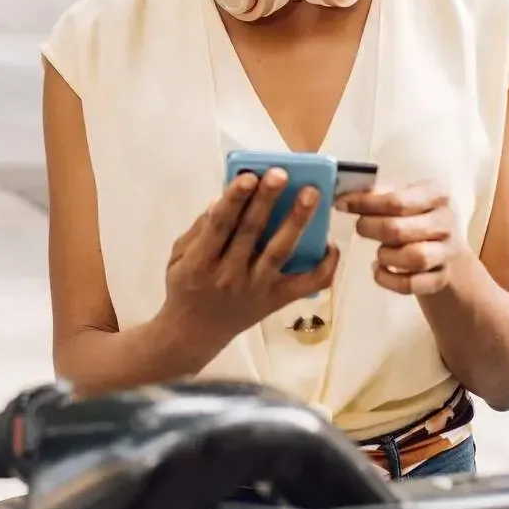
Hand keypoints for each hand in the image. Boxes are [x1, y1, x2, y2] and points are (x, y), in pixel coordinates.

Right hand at [160, 168, 340, 354]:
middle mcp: (229, 276)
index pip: (219, 225)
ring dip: (296, 221)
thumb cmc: (186, 287)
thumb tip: (223, 198)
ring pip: (279, 252)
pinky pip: (306, 285)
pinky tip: (330, 243)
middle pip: (251, 233)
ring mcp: (256, 289)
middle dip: (267, 200)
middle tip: (282, 174)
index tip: (249, 176)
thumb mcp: (178, 256)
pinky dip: (324, 266)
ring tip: (310, 195)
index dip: (234, 199)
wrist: (194, 334)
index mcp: (199, 262)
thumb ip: (199, 229)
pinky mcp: (276, 301)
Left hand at [338, 182, 465, 295]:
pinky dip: (389, 280)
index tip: (341, 205)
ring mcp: (447, 251)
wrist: (446, 251)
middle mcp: (445, 221)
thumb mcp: (403, 199)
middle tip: (360, 228)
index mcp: (435, 195)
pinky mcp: (441, 278)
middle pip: (399, 229)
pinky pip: (411, 284)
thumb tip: (344, 198)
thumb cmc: (416, 219)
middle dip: (371, 229)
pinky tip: (380, 271)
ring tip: (378, 253)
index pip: (396, 201)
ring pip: (413, 258)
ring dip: (386, 256)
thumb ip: (376, 197)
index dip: (365, 204)